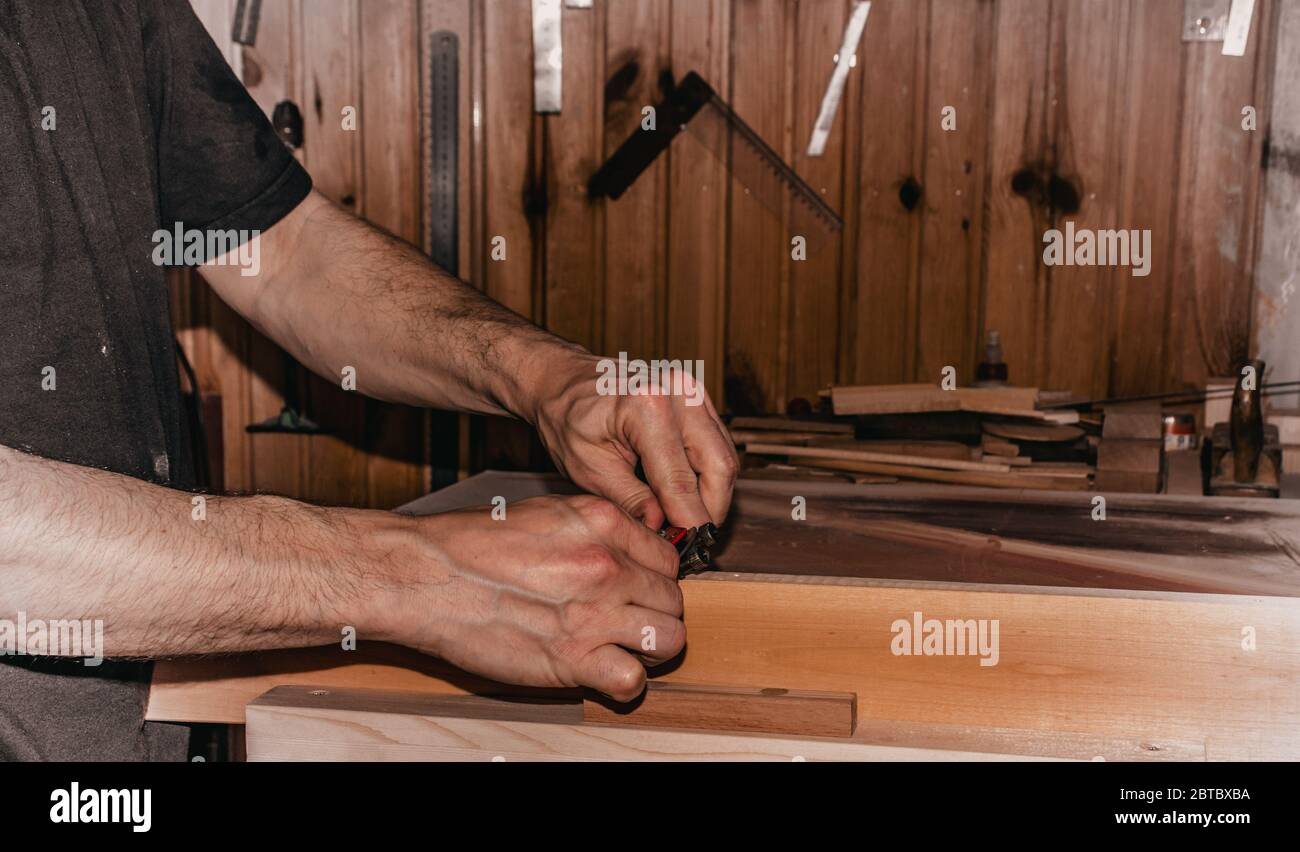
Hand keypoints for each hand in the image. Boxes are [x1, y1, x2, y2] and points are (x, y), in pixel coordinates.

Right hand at [374, 495, 683, 700]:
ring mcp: (593, 612)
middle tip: (628, 622)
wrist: (426, 575)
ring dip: (651, 648)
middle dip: (656, 613)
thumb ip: (596, 530)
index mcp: (601, 523)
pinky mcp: (571, 657)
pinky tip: (604, 673)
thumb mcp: (547, 513)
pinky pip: (633, 680)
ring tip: (623, 647)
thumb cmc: (472, 544)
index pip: (668, 558)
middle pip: (673, 600)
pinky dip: (625, 682)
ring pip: (669, 639)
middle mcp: (605, 565)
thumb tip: (628, 550)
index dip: (655, 578)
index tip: (639, 590)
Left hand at [529, 353, 738, 529]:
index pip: (681, 482)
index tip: (688, 553)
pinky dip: (706, 475)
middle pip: (720, 468)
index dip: (688, 524)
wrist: (563, 380)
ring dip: (711, 495)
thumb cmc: (567, 418)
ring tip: (684, 521)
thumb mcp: (588, 469)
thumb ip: (631, 502)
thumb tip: (663, 533)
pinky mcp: (698, 399)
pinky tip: (683, 495)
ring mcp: (693, 391)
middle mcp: (680, 393)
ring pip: (724, 457)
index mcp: (647, 407)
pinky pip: (717, 445)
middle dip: (709, 511)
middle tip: (691, 540)